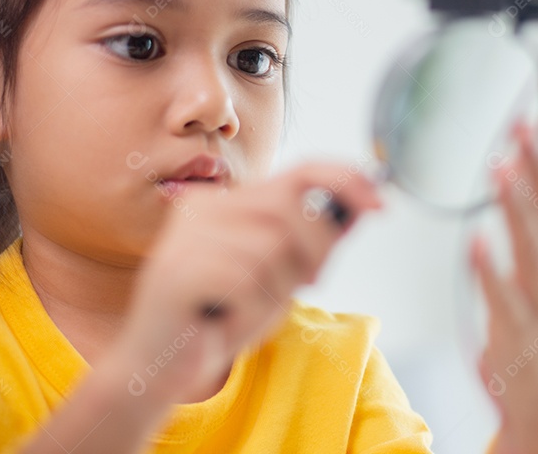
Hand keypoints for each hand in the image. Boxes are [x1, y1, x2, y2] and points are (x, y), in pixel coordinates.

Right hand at [109, 163, 381, 405]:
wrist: (157, 368)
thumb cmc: (221, 318)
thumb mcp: (277, 276)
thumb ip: (313, 241)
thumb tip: (363, 205)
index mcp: (226, 201)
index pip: (300, 169)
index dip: (346, 180)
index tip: (380, 203)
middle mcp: (204, 207)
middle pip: (292, 208)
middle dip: (317, 249)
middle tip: (311, 283)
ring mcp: (187, 236)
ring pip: (273, 247)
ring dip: (276, 290)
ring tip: (247, 309)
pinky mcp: (178, 270)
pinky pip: (247, 282)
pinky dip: (251, 311)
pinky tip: (225, 322)